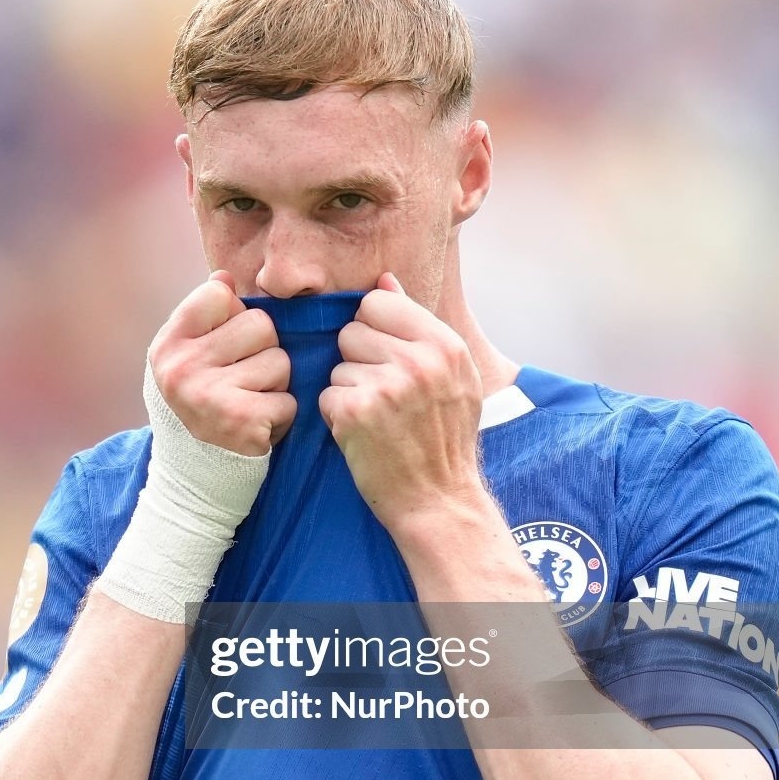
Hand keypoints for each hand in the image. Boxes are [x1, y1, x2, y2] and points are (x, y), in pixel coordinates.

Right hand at [147, 271, 296, 456]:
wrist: (191, 475)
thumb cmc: (196, 405)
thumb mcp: (183, 358)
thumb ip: (203, 317)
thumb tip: (224, 276)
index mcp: (168, 345)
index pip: (219, 294)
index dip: (233, 317)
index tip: (224, 346)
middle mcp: (183, 367)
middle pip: (260, 324)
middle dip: (262, 352)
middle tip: (242, 381)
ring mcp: (211, 395)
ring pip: (281, 362)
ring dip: (275, 385)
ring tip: (250, 403)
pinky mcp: (242, 422)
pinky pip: (289, 400)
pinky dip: (282, 415)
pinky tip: (258, 426)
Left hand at [320, 272, 488, 530]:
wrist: (439, 500)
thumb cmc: (443, 438)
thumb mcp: (452, 376)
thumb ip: (417, 325)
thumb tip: (385, 279)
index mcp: (445, 345)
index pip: (378, 302)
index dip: (373, 330)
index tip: (386, 358)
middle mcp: (419, 361)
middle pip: (352, 330)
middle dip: (358, 360)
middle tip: (383, 396)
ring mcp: (387, 386)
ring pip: (337, 365)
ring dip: (348, 390)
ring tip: (377, 418)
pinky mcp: (357, 412)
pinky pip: (326, 396)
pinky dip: (337, 417)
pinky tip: (363, 435)